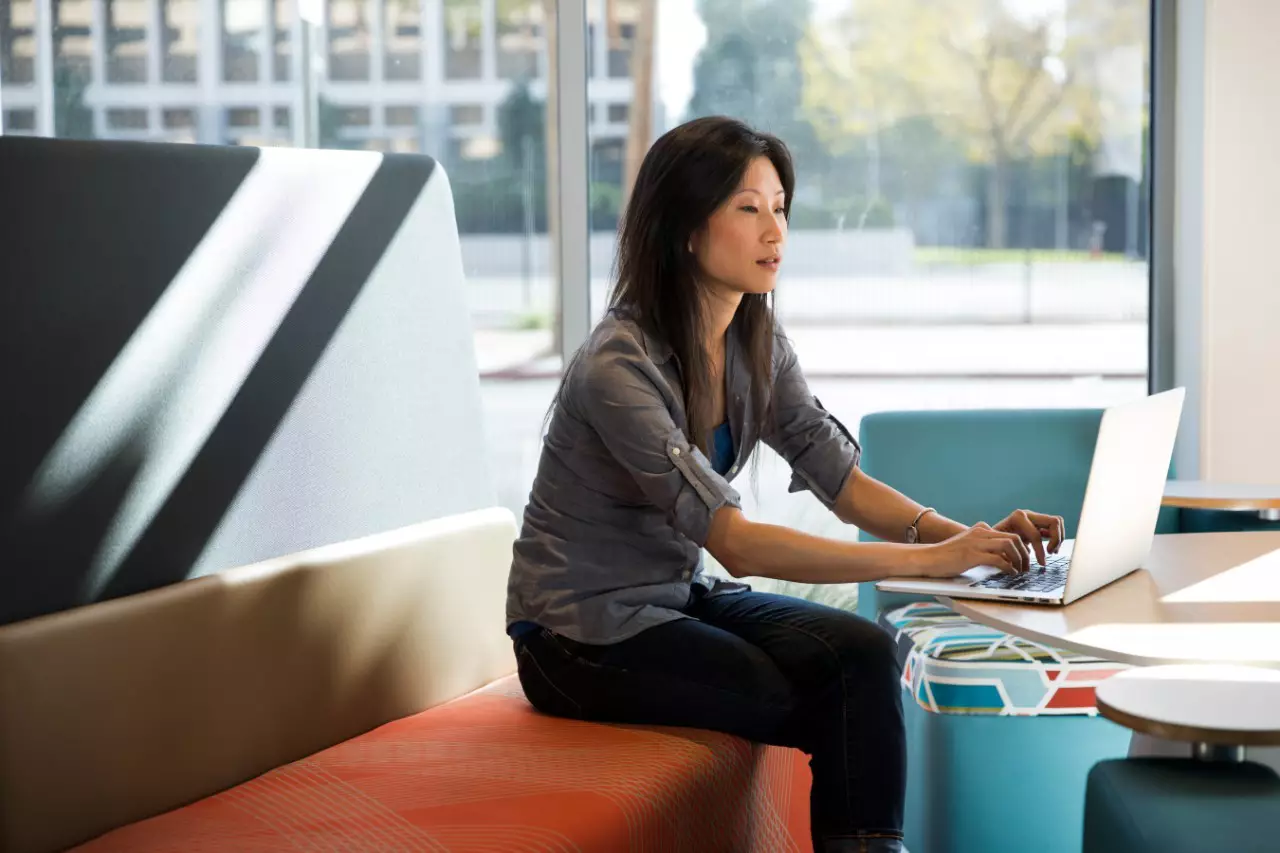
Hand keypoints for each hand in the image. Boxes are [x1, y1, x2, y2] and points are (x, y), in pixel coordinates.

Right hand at [910, 522, 1034, 577]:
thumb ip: (984, 548)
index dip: (1021, 548)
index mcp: (980, 529)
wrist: (927, 558)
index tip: (1024, 560)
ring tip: (1020, 571)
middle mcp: (980, 532)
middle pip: (1014, 539)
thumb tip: (1004, 560)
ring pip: (1009, 546)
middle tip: (1026, 567)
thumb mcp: (968, 547)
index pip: (1010, 534)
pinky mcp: (972, 555)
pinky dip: (1008, 567)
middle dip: (1024, 554)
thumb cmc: (946, 557)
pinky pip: (998, 559)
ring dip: (1019, 560)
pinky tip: (1010, 573)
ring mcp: (976, 543)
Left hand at [994, 509, 1065, 568]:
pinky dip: (1056, 538)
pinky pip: (1054, 527)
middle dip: (1056, 539)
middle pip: (1054, 522)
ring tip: (1052, 551)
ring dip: (1058, 538)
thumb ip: (1007, 551)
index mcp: (1017, 517)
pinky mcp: (1038, 523)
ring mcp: (1034, 517)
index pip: (1036, 535)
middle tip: (1051, 552)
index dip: (1041, 551)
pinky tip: (1051, 550)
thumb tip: (1014, 563)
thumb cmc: (992, 543)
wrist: (989, 538)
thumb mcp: (997, 546)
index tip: (1042, 563)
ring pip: (1057, 522)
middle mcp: (1027, 514)